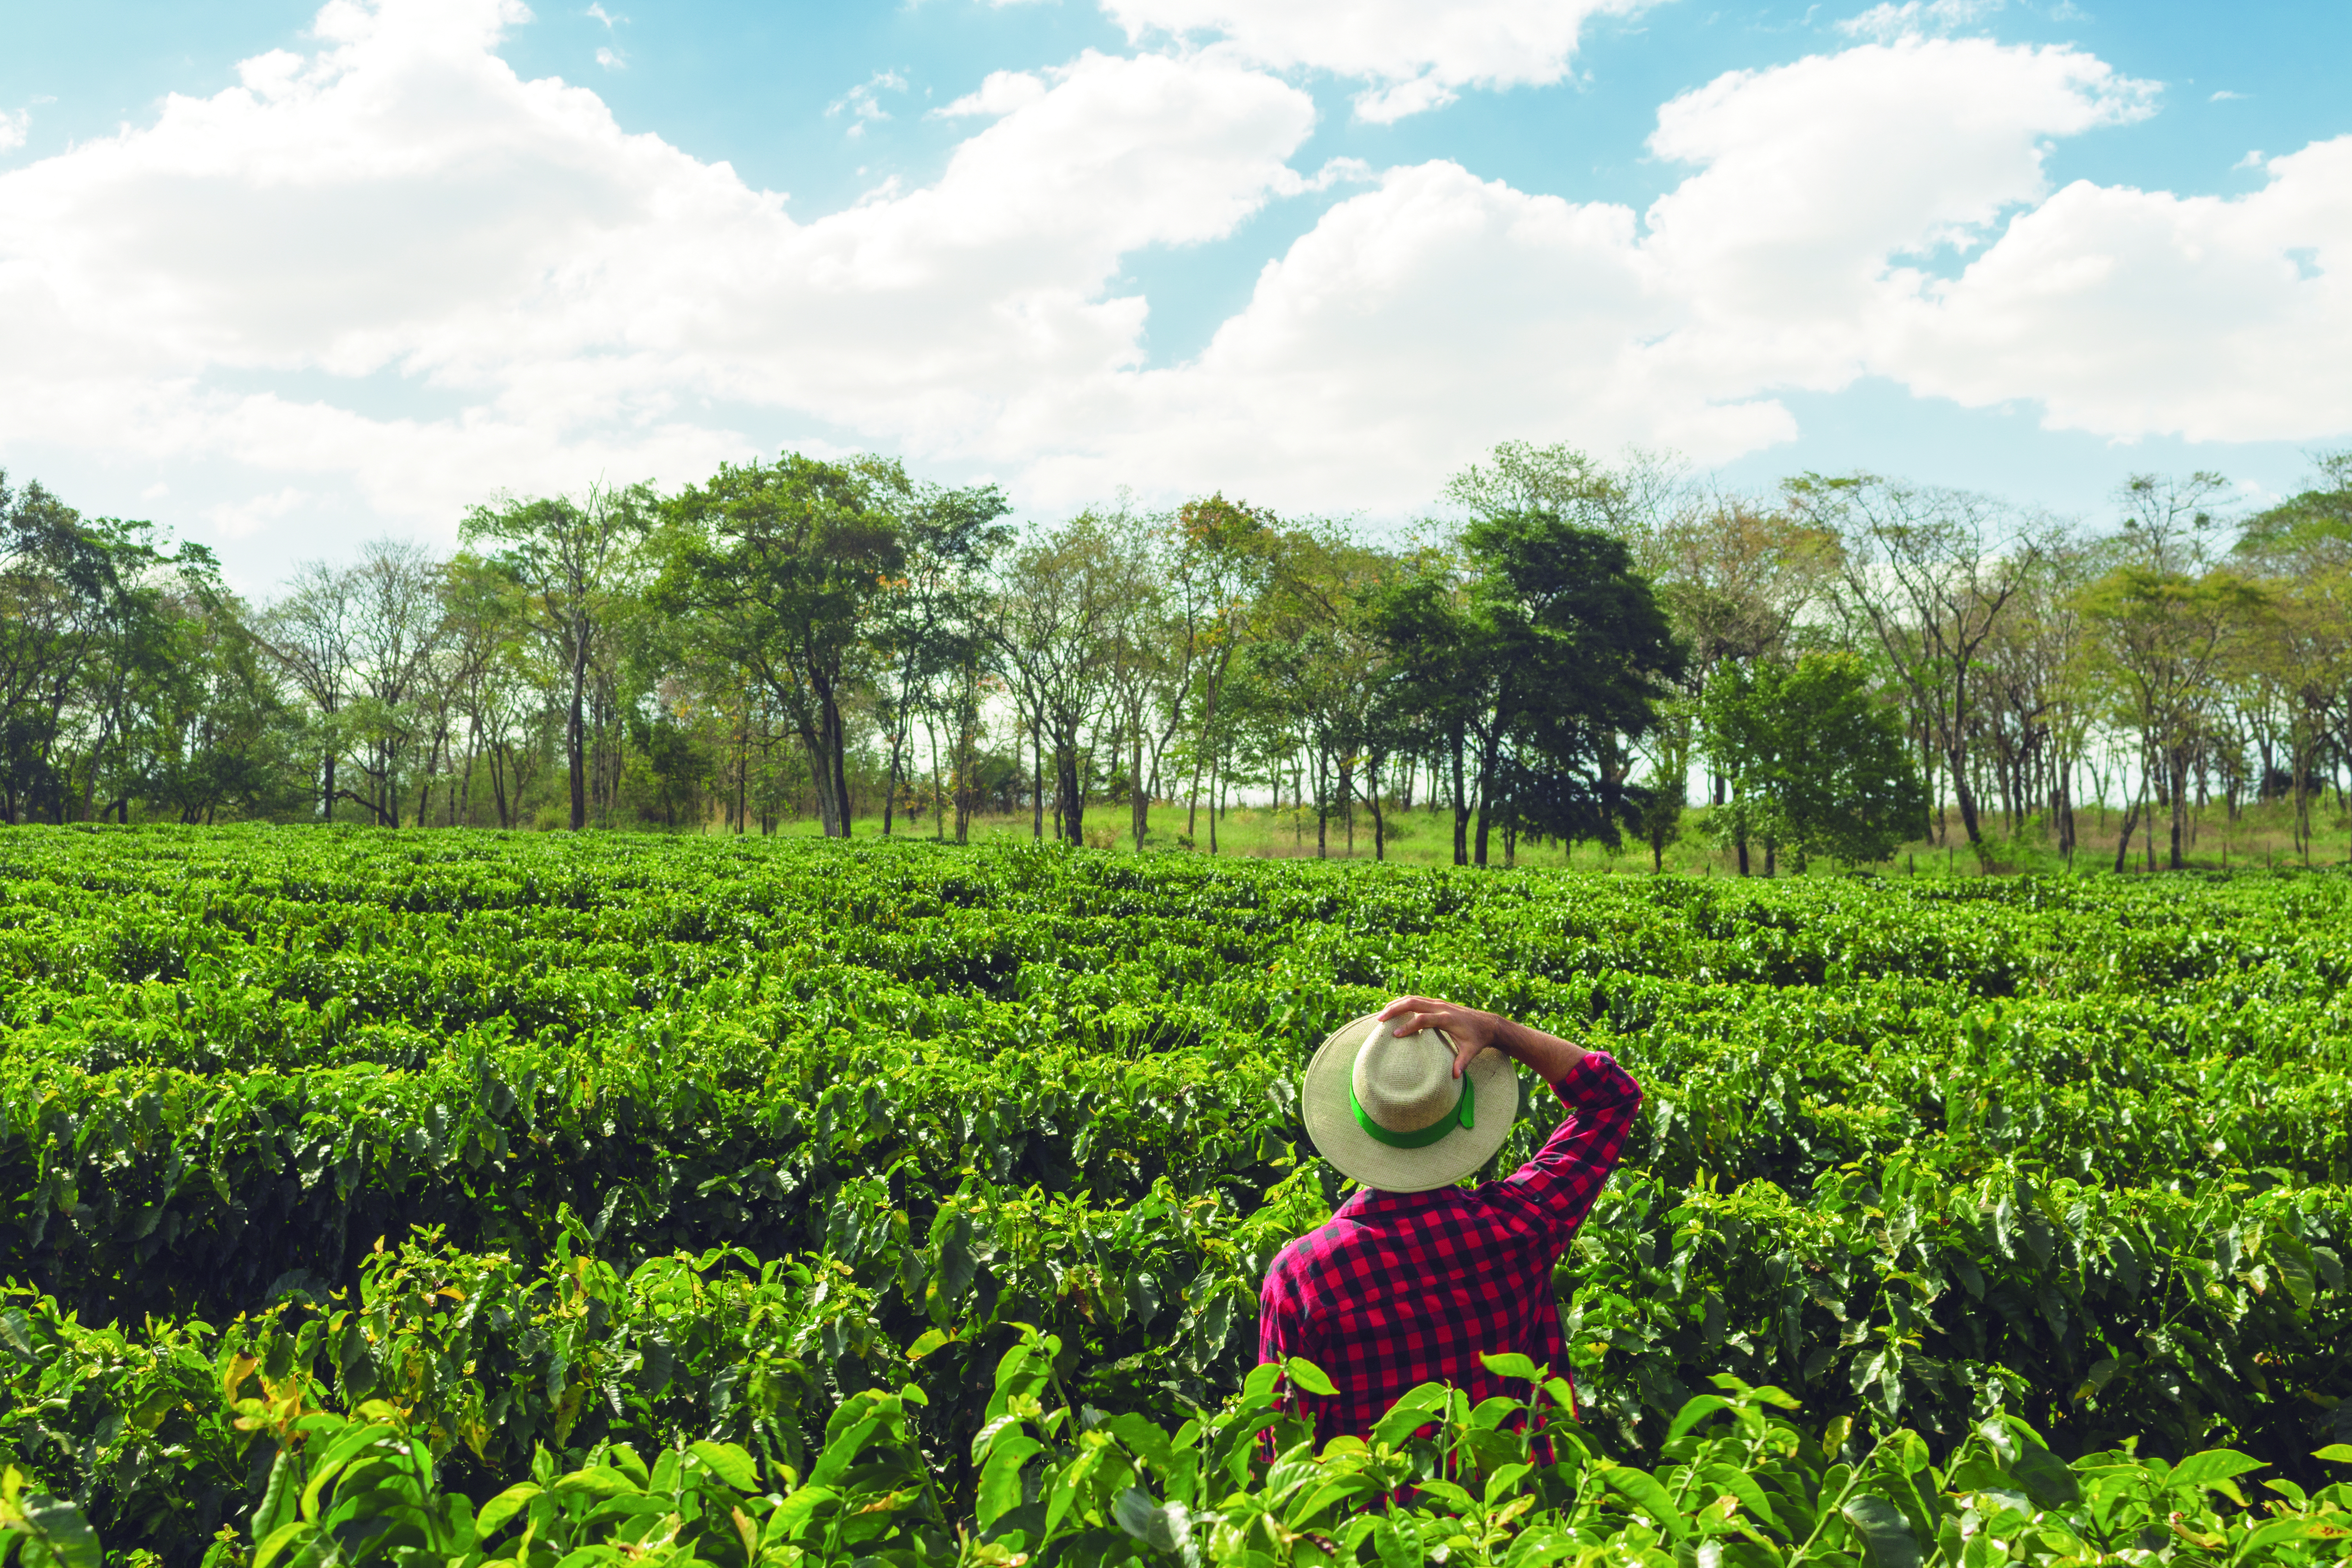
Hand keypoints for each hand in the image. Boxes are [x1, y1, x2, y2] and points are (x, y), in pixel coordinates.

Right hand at [1377, 995, 1499, 1078]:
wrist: (1487, 1024)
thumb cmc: (1477, 1039)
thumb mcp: (1471, 1051)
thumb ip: (1462, 1063)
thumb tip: (1455, 1077)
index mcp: (1447, 1018)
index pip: (1423, 1019)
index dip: (1408, 1026)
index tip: (1395, 1034)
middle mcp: (1441, 1007)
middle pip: (1413, 1003)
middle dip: (1394, 1009)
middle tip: (1380, 1019)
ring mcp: (1438, 1003)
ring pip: (1413, 998)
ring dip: (1396, 1004)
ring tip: (1381, 1014)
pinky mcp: (1437, 1003)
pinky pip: (1416, 999)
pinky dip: (1403, 1003)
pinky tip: (1393, 1010)